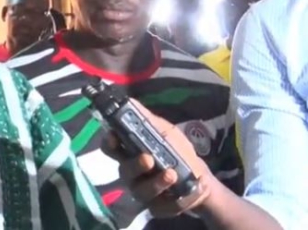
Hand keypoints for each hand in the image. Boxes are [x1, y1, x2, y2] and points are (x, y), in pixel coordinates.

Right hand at [102, 100, 213, 217]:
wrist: (200, 177)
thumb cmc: (177, 151)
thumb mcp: (165, 132)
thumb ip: (147, 120)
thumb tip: (129, 100)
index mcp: (129, 153)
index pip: (111, 148)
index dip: (109, 143)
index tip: (114, 137)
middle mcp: (131, 173)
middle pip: (124, 170)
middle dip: (135, 165)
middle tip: (148, 159)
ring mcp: (142, 192)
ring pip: (141, 190)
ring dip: (156, 183)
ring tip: (172, 174)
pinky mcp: (157, 208)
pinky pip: (162, 207)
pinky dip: (176, 200)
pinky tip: (187, 191)